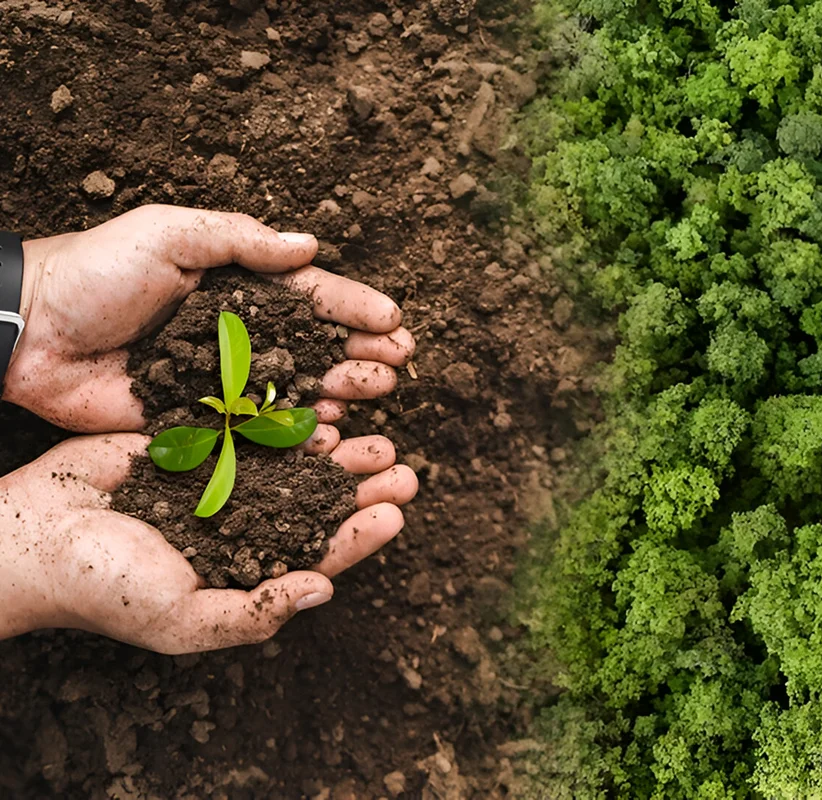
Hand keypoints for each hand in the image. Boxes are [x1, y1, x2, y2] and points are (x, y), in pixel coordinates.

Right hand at [0, 432, 417, 652]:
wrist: (31, 536)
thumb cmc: (103, 589)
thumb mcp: (181, 617)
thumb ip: (254, 611)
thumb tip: (324, 591)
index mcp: (243, 571)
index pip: (316, 555)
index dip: (359, 535)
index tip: (396, 511)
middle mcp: (240, 526)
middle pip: (315, 504)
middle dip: (358, 486)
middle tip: (402, 465)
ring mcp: (219, 482)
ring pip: (291, 463)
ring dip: (333, 450)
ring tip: (373, 432)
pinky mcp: (195, 443)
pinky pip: (250, 427)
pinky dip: (284, 418)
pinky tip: (317, 406)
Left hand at [6, 205, 414, 431]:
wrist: (31, 333)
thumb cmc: (97, 272)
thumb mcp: (170, 233)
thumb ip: (240, 240)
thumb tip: (310, 247)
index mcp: (237, 287)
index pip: (309, 297)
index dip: (355, 308)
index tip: (395, 321)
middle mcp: (239, 335)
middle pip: (316, 347)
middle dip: (361, 354)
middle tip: (395, 366)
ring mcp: (222, 381)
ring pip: (296, 391)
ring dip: (340, 393)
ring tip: (371, 396)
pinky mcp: (200, 422)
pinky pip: (258, 431)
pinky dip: (295, 435)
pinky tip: (327, 436)